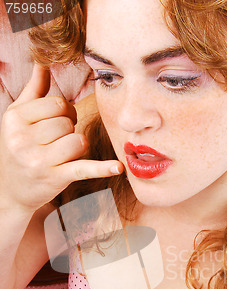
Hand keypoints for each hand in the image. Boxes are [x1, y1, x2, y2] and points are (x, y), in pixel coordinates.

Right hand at [0, 63, 122, 213]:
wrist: (9, 190)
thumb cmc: (17, 148)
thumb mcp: (17, 118)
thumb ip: (33, 90)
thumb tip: (43, 60)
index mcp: (15, 119)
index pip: (57, 103)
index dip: (65, 111)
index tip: (60, 121)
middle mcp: (23, 139)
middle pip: (68, 122)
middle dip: (70, 129)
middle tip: (59, 140)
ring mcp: (39, 160)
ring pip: (78, 141)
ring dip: (78, 147)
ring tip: (63, 153)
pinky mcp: (55, 178)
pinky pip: (83, 168)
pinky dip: (101, 168)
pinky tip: (116, 167)